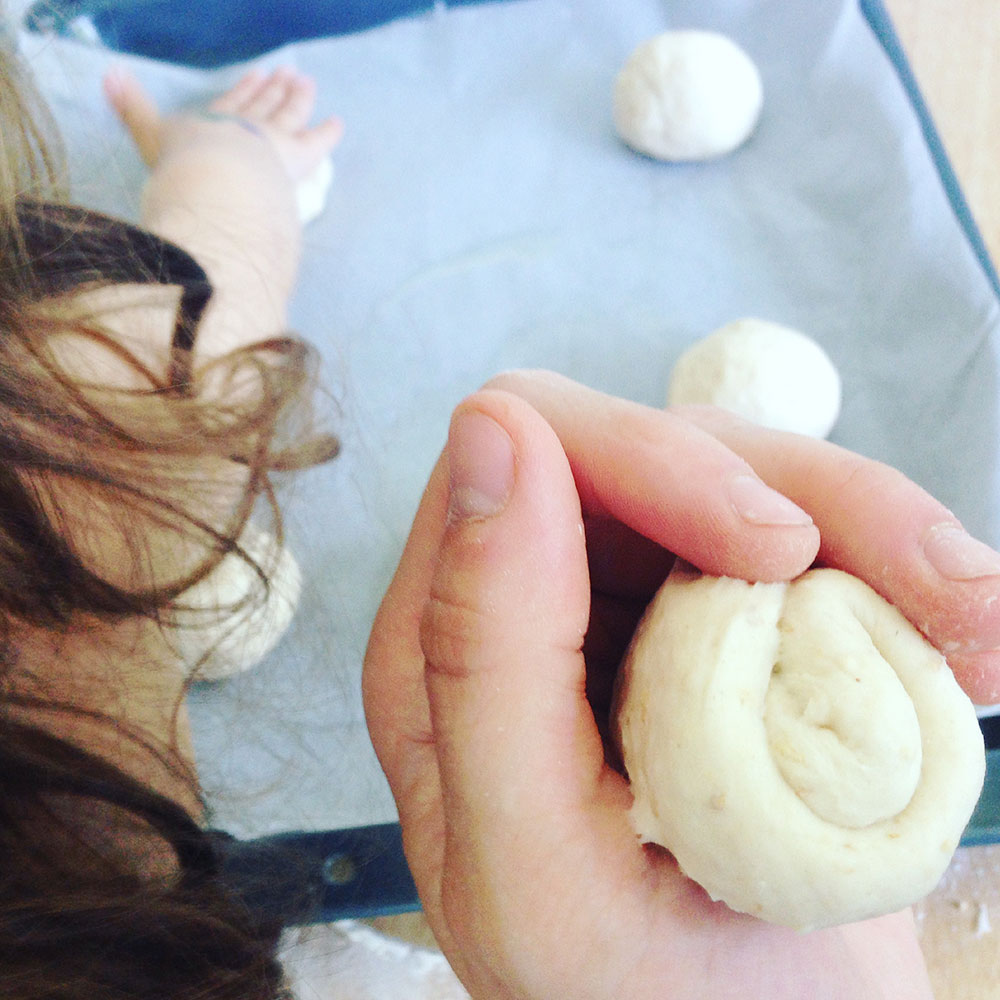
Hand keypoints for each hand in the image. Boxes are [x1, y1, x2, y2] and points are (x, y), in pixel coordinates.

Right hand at [103, 66, 342, 181]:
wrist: (215, 183)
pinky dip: (329, 131)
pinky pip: (318, 141)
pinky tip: (339, 122)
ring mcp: (274, 138)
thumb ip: (131, 108)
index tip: (255, 75)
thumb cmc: (180, 168)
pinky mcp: (298, 156)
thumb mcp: (149, 136)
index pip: (231, 104)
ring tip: (306, 82)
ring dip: (297, 98)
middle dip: (274, 90)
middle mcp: (245, 126)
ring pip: (289, 113)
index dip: (243, 91)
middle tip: (285, 73)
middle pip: (263, 104)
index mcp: (212, 123)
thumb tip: (107, 73)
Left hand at [362, 370, 998, 998]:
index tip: (773, 550)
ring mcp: (642, 600)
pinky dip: (905, 575)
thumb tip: (489, 432)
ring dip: (880, 532)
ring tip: (976, 629)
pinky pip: (822, 541)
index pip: (523, 442)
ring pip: (758, 476)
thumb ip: (480, 651)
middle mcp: (538, 598)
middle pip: (660, 446)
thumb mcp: (533, 862)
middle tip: (928, 586)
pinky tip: (967, 649)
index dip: (651, 461)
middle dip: (800, 493)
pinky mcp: (736, 621)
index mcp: (449, 639)